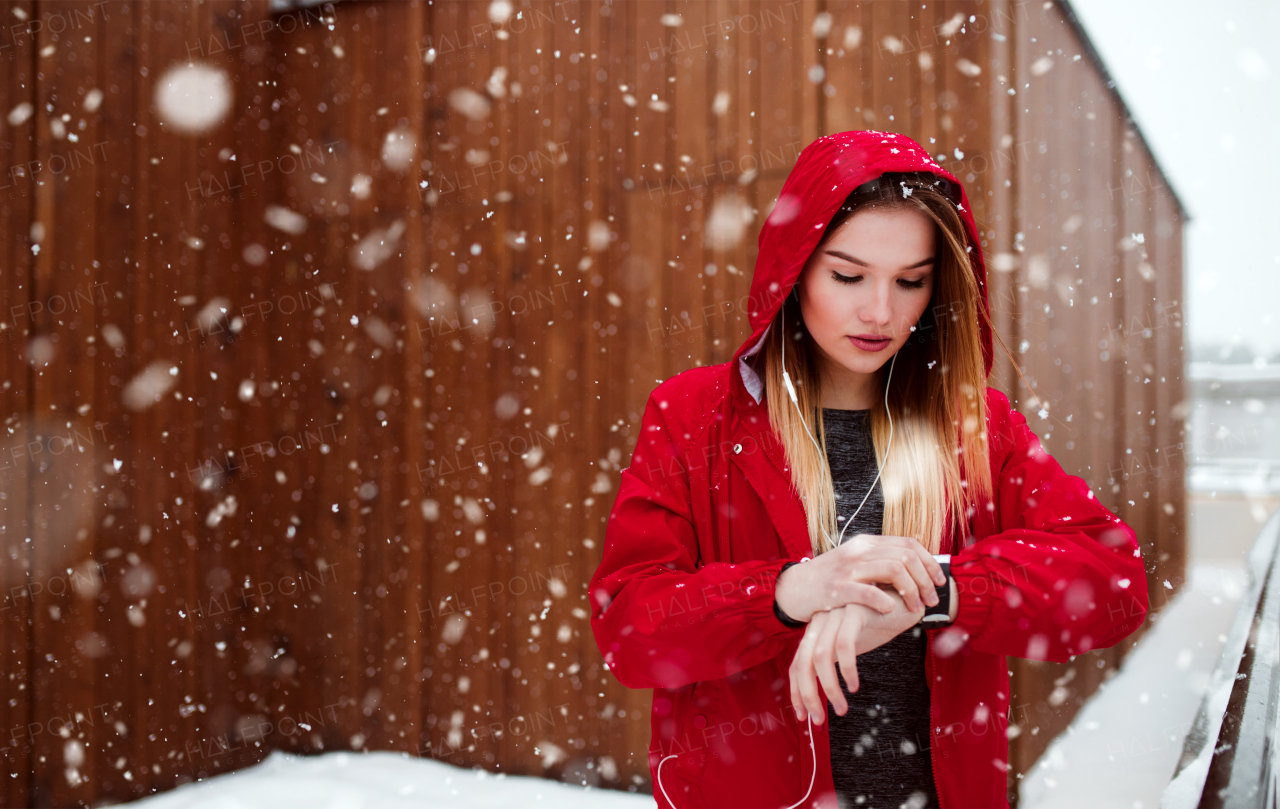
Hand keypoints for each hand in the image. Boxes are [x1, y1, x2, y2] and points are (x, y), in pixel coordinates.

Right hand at [775, 534, 943, 621]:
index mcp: (866, 543)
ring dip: (911, 591)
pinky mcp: (836, 588)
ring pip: (893, 570)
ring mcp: (847, 568)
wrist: (793, 589)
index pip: (909, 544)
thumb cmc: (829, 581)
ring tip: (914, 607)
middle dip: (925, 579)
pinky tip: (890, 610)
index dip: (930, 562)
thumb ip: (880, 564)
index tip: (939, 581)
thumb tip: (916, 573)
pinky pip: (868, 592)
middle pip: (906, 556)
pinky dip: (884, 601)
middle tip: (930, 599)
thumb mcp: (856, 565)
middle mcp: (859, 551)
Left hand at [788, 590, 924, 722]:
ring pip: (821, 657)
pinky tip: (854, 685)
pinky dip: (847, 669)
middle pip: (803, 663)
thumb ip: (835, 663)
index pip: (797, 665)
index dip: (797, 692)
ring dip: (829, 688)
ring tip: (841, 709)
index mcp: (816, 631)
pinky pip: (844, 644)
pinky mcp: (853, 610)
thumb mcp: (851, 646)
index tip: (803, 716)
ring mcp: (835, 614)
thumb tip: (825, 694)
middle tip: (819, 721)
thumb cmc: (876, 623)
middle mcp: (820, 622)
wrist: (902, 597)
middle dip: (808, 695)